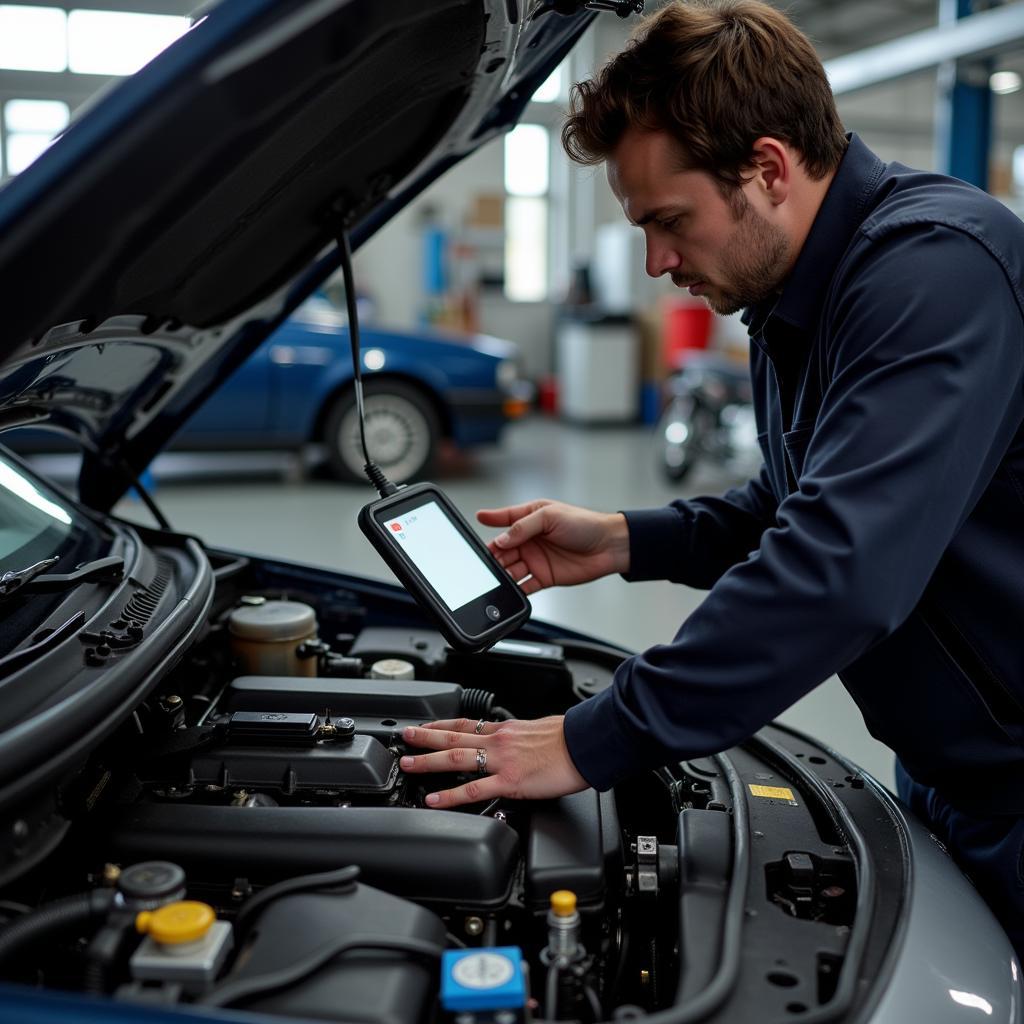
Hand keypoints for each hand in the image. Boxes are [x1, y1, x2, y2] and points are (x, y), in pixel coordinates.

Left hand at [399, 716, 587, 808]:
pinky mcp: (510, 781)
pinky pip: (473, 789)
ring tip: (408, 765)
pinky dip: (450, 795)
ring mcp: (502, 761)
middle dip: (425, 737)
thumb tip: (518, 741)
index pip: (467, 723)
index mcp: (506, 729)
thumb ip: (521, 737)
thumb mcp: (539, 729)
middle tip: (404, 738)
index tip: (425, 726)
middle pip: (453, 736)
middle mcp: (499, 741)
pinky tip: (434, 799)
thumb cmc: (570, 737)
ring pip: (455, 757)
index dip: (442, 724)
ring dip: (428, 761)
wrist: (586, 743)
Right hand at [477, 499, 628, 594]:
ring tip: (495, 577)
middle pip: (503, 549)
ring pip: (510, 569)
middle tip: (487, 561)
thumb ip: (522, 527)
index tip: (476, 521)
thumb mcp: (550, 516)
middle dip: (493, 555)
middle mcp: (530, 540)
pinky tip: (509, 590)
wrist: (609, 546)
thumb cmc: (585, 524)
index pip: (504, 520)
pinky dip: (515, 590)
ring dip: (501, 574)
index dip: (490, 520)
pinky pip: (524, 586)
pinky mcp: (544, 577)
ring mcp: (536, 559)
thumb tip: (500, 540)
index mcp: (530, 519)